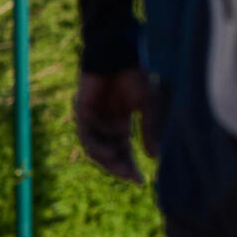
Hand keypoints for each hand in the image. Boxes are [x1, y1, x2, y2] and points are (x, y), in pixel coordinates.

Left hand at [74, 68, 156, 183]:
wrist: (119, 55)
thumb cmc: (136, 76)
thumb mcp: (148, 107)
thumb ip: (149, 131)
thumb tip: (153, 157)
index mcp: (120, 123)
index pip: (123, 151)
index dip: (131, 167)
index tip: (141, 182)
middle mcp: (105, 124)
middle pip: (109, 153)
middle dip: (120, 167)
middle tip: (132, 178)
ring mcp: (93, 119)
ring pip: (96, 148)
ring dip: (109, 160)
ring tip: (121, 166)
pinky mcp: (82, 111)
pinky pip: (87, 136)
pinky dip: (98, 146)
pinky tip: (110, 152)